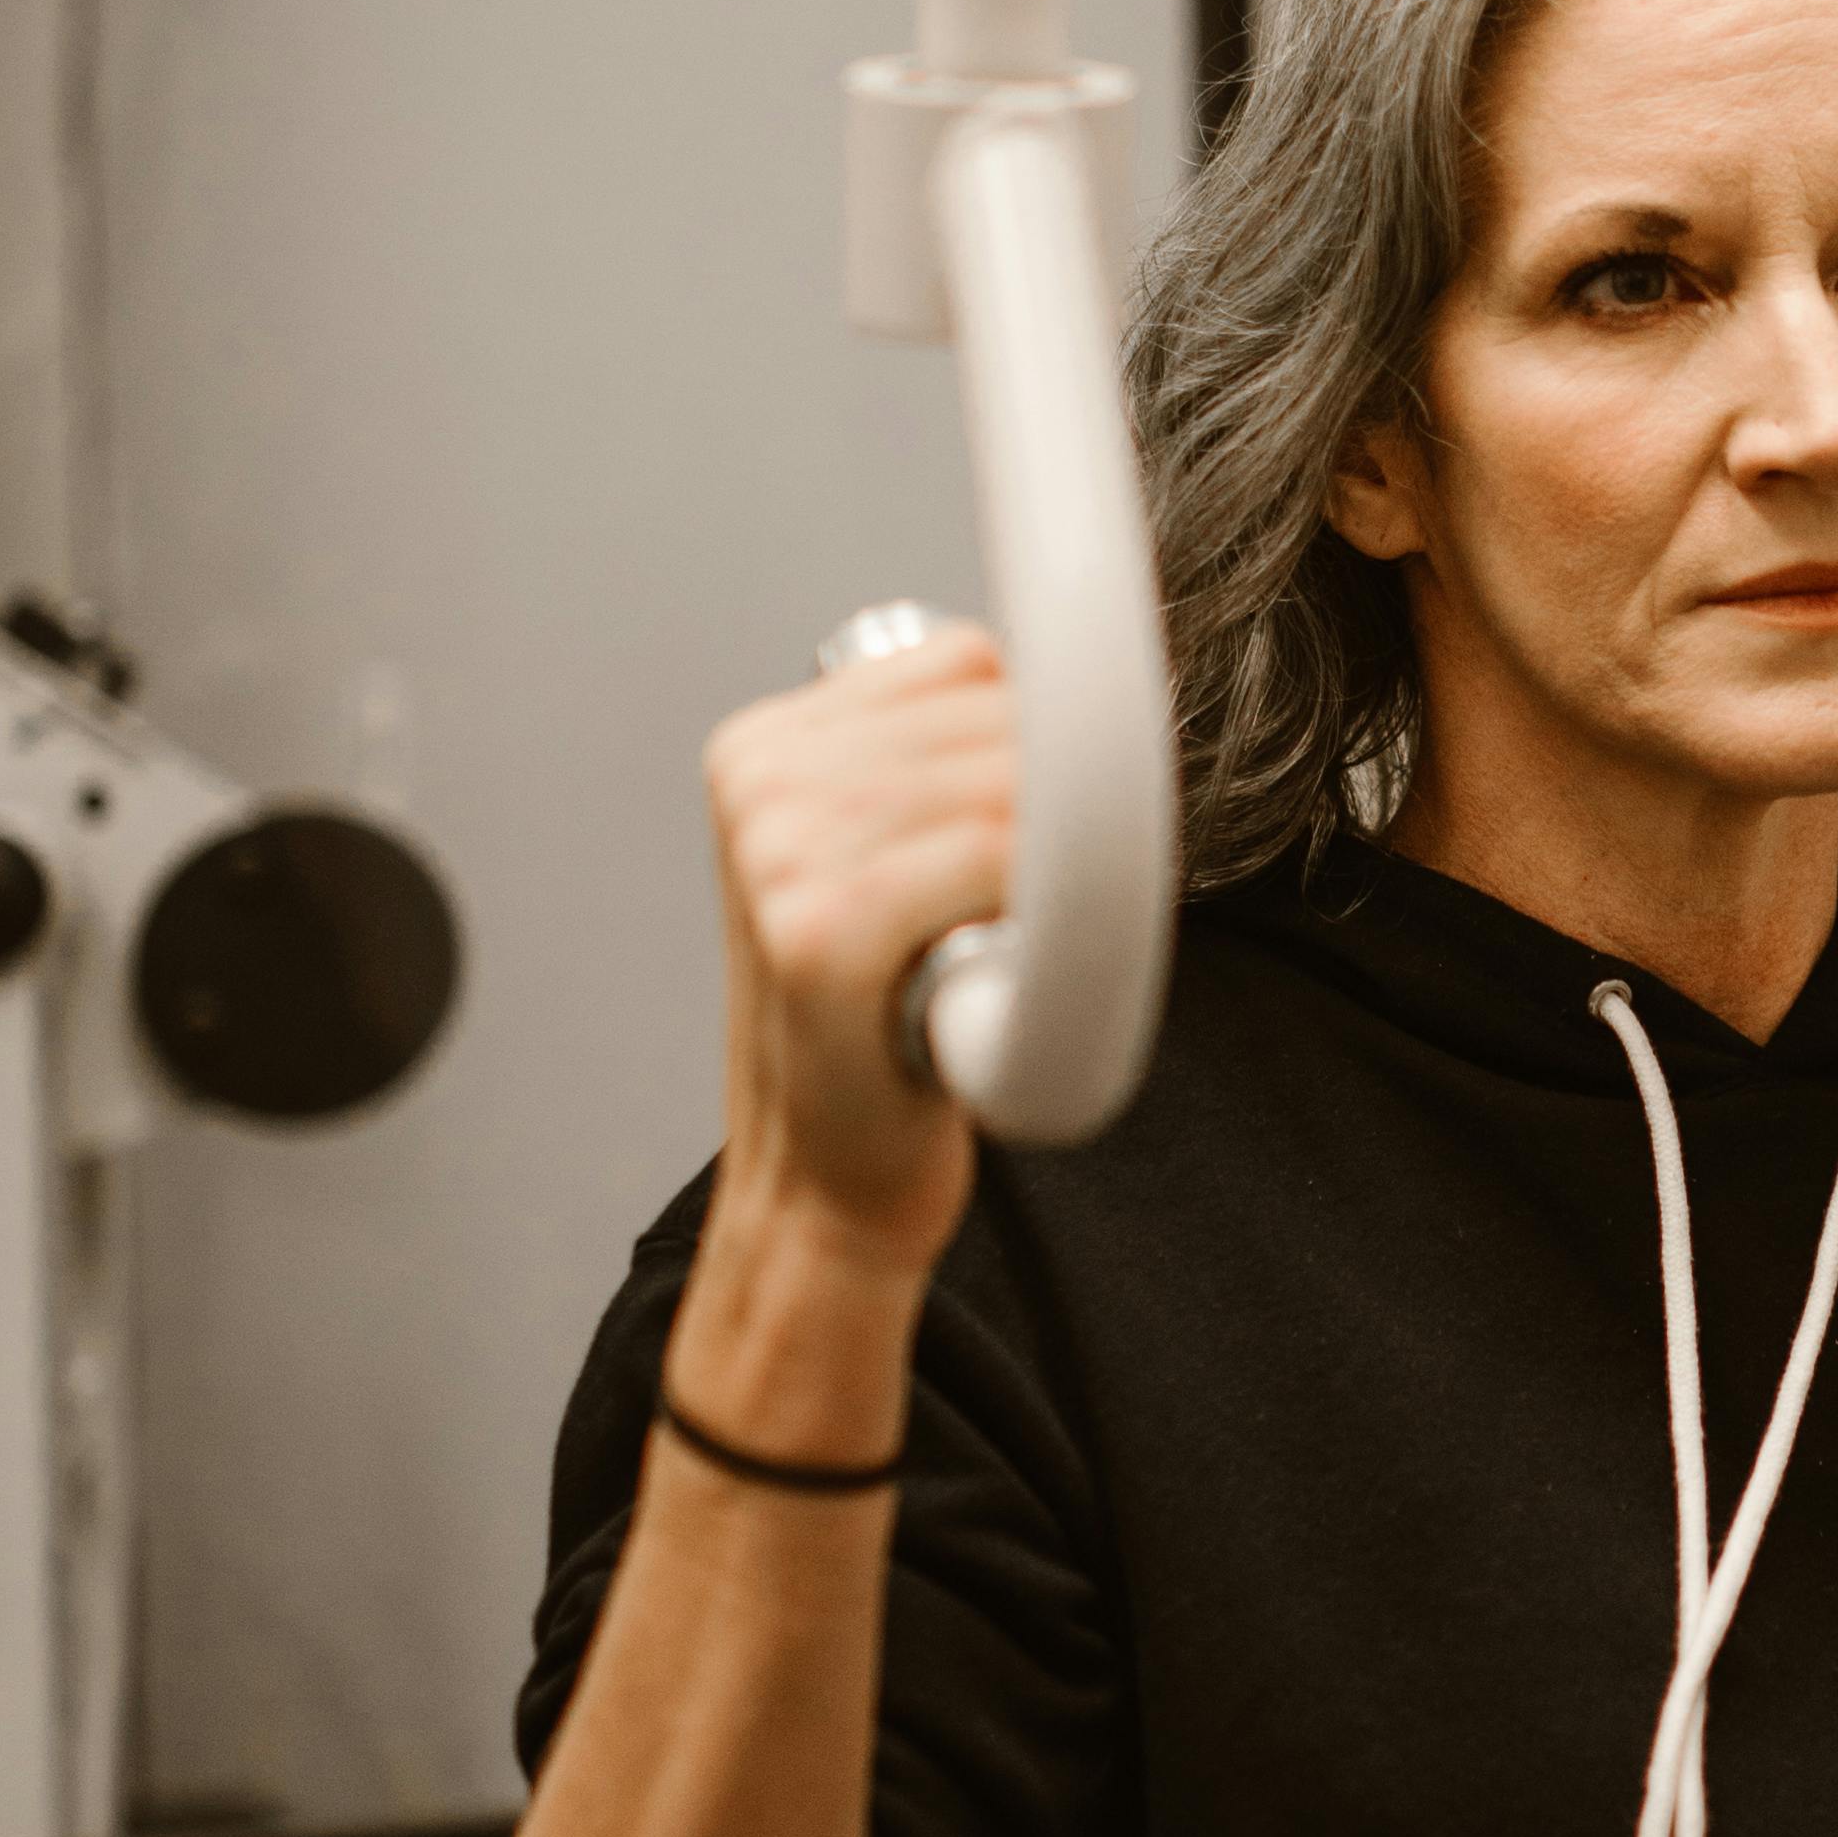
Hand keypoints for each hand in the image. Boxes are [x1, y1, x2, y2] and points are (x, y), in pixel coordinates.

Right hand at [701, 620, 1014, 1287]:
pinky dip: (1045, 902)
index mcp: (762, 744)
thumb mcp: (883, 857)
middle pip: (994, 715)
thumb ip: (937, 763)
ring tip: (1011, 939)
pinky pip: (997, 854)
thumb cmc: (884, 1023)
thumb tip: (1079, 679)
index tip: (1040, 829)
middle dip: (1059, 800)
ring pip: (1009, 785)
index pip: (966, 661)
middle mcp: (758, 780)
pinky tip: (1007, 960)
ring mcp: (778, 849)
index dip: (1039, 739)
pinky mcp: (820, 928)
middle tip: (1036, 905)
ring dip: (1059, 861)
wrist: (828, 1175)